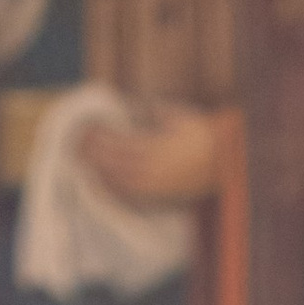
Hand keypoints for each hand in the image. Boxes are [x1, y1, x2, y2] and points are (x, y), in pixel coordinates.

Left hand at [79, 106, 225, 206]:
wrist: (227, 161)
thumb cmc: (203, 134)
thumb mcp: (177, 116)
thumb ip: (154, 112)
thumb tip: (132, 107)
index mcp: (158, 147)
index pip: (121, 143)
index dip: (101, 138)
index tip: (86, 129)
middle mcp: (154, 168)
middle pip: (116, 163)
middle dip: (95, 155)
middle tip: (76, 146)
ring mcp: (158, 185)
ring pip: (120, 181)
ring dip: (100, 172)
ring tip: (83, 163)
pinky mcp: (162, 196)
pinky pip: (132, 195)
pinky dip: (114, 189)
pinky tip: (102, 183)